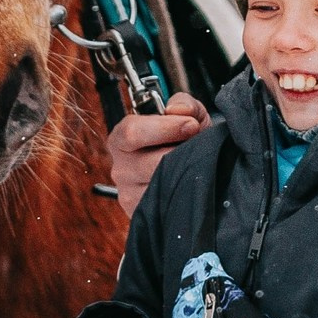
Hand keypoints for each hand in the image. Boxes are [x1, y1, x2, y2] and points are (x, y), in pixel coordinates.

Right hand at [107, 93, 206, 217]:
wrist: (194, 169)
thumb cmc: (185, 140)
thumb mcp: (189, 115)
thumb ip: (184, 104)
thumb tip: (178, 110)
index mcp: (121, 139)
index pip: (132, 132)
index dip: (164, 127)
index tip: (190, 124)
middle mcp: (120, 168)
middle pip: (148, 161)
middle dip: (179, 152)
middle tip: (197, 146)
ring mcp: (129, 194)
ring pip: (160, 184)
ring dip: (182, 172)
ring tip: (193, 163)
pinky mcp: (142, 213)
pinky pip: (165, 203)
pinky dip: (182, 191)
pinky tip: (188, 182)